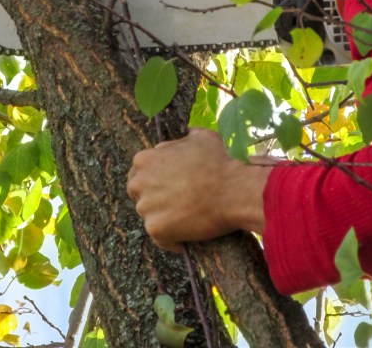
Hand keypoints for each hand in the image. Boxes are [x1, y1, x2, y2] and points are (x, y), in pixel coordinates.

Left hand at [127, 129, 273, 251]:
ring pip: (149, 217)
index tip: (168, 186)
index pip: (139, 172)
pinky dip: (172, 240)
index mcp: (144, 159)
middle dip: (154, 199)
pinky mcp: (156, 229)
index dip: (154, 180)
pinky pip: (161, 239)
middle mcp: (139, 183)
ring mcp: (146, 207)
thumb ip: (187, 135)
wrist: (232, 190)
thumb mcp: (203, 137)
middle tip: (175, 204)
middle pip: (139, 195)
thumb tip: (187, 131)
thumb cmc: (219, 162)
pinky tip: (185, 239)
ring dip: (163, 219)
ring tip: (185, 221)